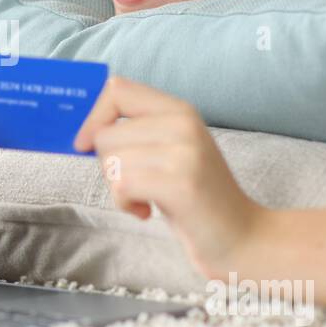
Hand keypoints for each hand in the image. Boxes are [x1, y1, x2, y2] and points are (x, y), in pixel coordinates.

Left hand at [72, 76, 267, 277]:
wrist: (242, 236)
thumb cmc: (196, 199)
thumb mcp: (171, 151)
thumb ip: (137, 133)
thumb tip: (83, 133)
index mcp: (179, 110)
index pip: (117, 89)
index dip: (92, 116)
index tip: (84, 144)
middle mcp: (183, 123)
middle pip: (105, 134)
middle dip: (107, 166)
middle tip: (136, 184)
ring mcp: (185, 152)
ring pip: (111, 161)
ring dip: (118, 189)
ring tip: (146, 199)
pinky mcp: (181, 183)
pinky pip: (121, 185)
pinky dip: (125, 204)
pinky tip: (146, 211)